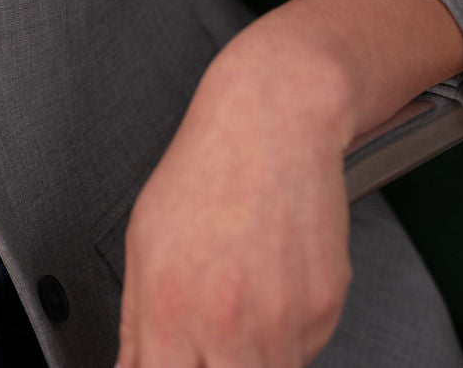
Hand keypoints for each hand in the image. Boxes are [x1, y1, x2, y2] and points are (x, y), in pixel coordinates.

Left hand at [116, 26, 353, 367]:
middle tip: (211, 341)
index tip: (174, 362)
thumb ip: (137, 323)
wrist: (274, 119)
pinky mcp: (325, 309)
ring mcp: (283, 323)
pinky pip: (304, 348)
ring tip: (240, 300)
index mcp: (172, 311)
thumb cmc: (207, 169)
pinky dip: (286, 329)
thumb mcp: (145, 240)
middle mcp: (229, 325)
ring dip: (251, 355)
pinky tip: (271, 277)